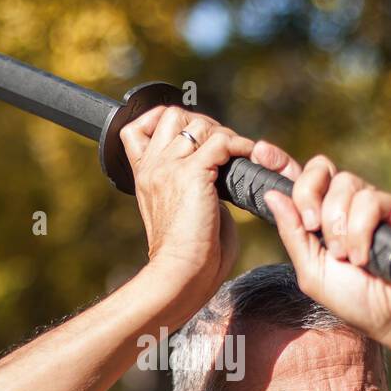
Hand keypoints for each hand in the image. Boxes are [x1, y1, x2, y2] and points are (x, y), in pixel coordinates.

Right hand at [120, 105, 254, 305]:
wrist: (179, 275)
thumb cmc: (187, 256)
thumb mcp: (180, 210)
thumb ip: (192, 184)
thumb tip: (218, 173)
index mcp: (144, 176)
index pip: (139, 127)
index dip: (164, 121)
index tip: (192, 138)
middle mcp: (153, 167)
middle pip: (172, 115)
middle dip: (202, 123)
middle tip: (223, 147)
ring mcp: (169, 168)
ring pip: (199, 125)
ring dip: (224, 135)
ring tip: (239, 155)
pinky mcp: (192, 175)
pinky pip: (222, 142)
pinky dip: (241, 146)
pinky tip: (251, 160)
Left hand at [255, 147, 390, 341]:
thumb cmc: (355, 299)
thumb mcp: (312, 271)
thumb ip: (292, 234)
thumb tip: (272, 195)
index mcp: (319, 218)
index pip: (298, 180)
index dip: (279, 162)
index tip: (261, 152)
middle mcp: (344, 205)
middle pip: (319, 169)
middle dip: (309, 194)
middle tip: (313, 227)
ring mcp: (370, 203)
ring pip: (344, 184)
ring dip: (338, 225)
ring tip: (348, 258)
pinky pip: (369, 200)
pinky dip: (361, 231)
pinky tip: (365, 257)